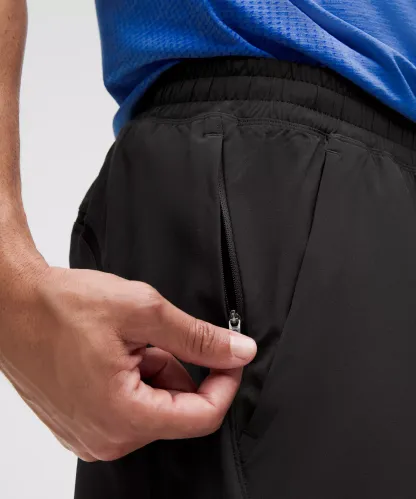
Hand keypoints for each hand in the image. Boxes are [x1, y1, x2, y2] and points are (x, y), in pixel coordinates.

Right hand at [0, 266, 256, 461]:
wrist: (12, 305)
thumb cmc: (62, 307)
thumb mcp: (143, 312)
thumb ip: (197, 338)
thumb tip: (238, 351)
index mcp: (124, 417)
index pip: (204, 417)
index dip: (226, 381)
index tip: (229, 355)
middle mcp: (106, 438)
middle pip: (177, 410)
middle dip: (178, 367)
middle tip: (153, 334)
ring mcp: (90, 434)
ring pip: (154, 406)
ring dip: (153, 370)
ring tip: (125, 340)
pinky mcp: (81, 424)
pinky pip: (129, 408)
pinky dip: (133, 378)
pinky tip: (112, 352)